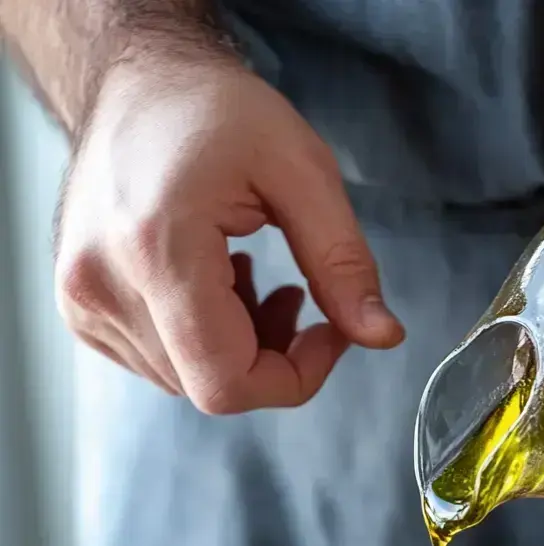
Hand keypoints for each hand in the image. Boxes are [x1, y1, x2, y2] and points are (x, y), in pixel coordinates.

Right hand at [55, 54, 403, 412]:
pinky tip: (215, 286)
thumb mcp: (301, 171)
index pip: (227, 382)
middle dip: (272, 359)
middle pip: (210, 386)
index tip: (329, 333)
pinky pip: (157, 364)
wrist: (133, 83)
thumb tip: (383, 336)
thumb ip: (343, 262)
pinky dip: (200, 343)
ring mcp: (84, 302)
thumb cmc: (214, 112)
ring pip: (185, 381)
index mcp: (156, 248)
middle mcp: (103, 285)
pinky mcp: (81, 310)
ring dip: (237, 350)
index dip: (294, 378)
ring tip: (250, 279)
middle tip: (298, 295)